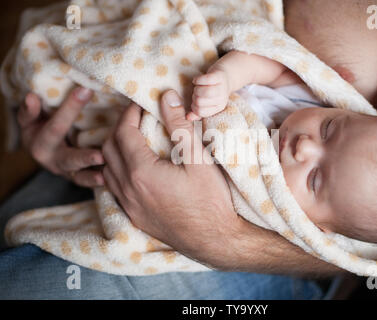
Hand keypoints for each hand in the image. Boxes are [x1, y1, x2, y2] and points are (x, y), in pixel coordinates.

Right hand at [18, 87, 104, 186]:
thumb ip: (30, 110)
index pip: (56, 126)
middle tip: (100, 156)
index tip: (86, 91)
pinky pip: (89, 182)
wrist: (40, 147)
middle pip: (69, 159)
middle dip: (84, 158)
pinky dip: (99, 182)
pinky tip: (112, 180)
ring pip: (80, 177)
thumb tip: (31, 97)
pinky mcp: (79, 178)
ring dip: (93, 177)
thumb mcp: (30, 118)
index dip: (70, 108)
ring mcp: (67, 172)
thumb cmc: (39, 126)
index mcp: (41, 144)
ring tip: (106, 177)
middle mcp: (53, 161)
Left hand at [102, 90, 240, 264]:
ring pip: (107, 170)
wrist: (215, 239)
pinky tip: (133, 167)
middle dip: (119, 128)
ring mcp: (129, 206)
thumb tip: (167, 96)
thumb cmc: (211, 199)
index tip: (140, 104)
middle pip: (108, 149)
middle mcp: (128, 189)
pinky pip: (114, 188)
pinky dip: (116, 171)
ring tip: (133, 139)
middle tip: (136, 118)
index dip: (128, 113)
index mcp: (142, 171)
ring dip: (115, 150)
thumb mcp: (199, 158)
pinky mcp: (134, 217)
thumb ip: (179, 125)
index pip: (123, 132)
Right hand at [187, 69, 230, 120]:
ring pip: (204, 92)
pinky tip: (196, 80)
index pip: (201, 112)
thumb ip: (197, 112)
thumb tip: (187, 117)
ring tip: (197, 87)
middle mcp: (222, 99)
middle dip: (194, 97)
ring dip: (196, 89)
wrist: (227, 76)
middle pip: (200, 101)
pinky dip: (198, 80)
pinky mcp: (219, 76)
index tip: (194, 102)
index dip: (194, 107)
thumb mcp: (207, 103)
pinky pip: (206, 79)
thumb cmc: (213, 90)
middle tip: (196, 93)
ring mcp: (222, 87)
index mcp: (218, 107)